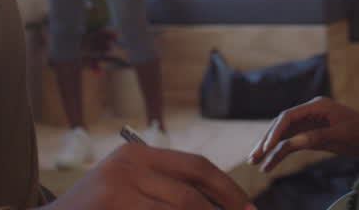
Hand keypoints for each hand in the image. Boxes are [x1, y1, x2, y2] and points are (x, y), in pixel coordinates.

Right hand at [45, 143, 253, 209]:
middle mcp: (127, 165)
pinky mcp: (109, 207)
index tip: (250, 209)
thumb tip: (218, 204)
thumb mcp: (127, 190)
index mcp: (138, 154)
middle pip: (190, 193)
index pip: (196, 166)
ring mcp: (115, 187)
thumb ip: (165, 191)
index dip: (228, 189)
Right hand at [248, 96, 358, 172]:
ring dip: (270, 148)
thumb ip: (317, 137)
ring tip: (255, 161)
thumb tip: (294, 142)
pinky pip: (292, 143)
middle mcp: (311, 111)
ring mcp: (310, 122)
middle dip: (267, 141)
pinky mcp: (312, 134)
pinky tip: (270, 164)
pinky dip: (281, 153)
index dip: (275, 131)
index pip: (288, 116)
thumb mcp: (339, 136)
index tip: (266, 147)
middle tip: (253, 157)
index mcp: (317, 105)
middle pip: (282, 124)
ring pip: (284, 134)